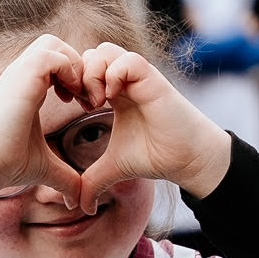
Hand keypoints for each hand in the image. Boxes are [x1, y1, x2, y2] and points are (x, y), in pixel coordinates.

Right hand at [0, 35, 91, 197]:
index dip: (78, 77)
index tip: (88, 106)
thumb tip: (80, 203)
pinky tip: (72, 98)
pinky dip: (69, 70)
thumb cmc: (6, 165)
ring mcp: (19, 74)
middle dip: (79, 65)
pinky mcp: (20, 77)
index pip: (56, 62)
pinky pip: (52, 54)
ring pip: (53, 44)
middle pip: (55, 45)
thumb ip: (66, 178)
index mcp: (27, 89)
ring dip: (75, 66)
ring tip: (82, 97)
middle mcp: (21, 76)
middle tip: (88, 97)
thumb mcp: (46, 168)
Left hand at [67, 43, 232, 209]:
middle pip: (91, 53)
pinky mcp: (153, 80)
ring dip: (93, 73)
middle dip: (79, 75)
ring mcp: (139, 78)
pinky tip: (110, 100)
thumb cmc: (155, 157)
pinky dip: (113, 75)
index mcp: (114, 92)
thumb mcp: (113, 168)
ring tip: (95, 102)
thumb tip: (79, 207)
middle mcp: (125, 80)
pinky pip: (127, 60)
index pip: (84, 67)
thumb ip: (93, 182)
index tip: (72, 106)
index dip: (72, 82)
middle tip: (81, 103)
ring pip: (105, 50)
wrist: (186, 159)